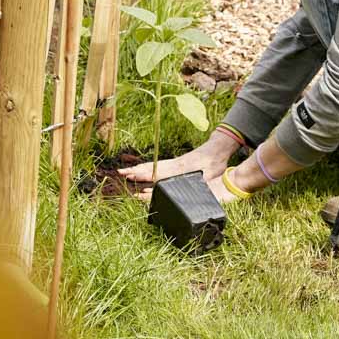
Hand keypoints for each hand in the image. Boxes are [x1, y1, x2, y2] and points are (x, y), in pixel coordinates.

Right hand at [118, 127, 240, 194]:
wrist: (217, 149)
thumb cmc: (214, 163)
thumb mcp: (209, 175)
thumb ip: (198, 183)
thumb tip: (190, 189)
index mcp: (180, 168)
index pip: (158, 172)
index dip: (145, 175)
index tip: (132, 176)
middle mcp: (174, 165)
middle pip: (151, 167)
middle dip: (135, 171)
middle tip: (121, 173)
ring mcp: (174, 163)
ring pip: (153, 165)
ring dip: (138, 169)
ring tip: (125, 172)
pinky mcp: (176, 163)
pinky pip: (158, 165)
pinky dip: (147, 167)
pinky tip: (142, 171)